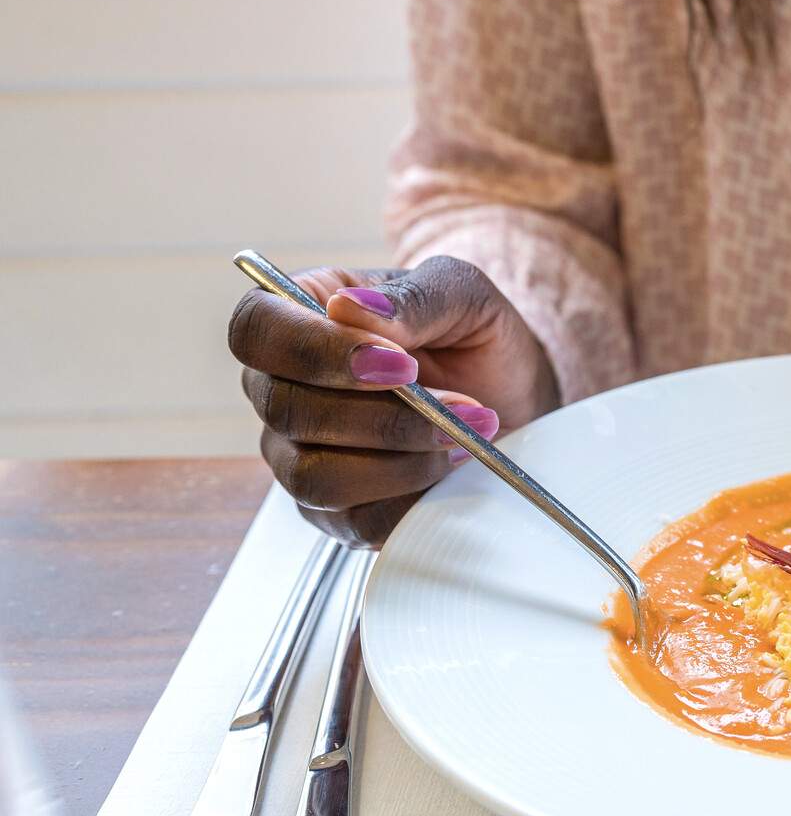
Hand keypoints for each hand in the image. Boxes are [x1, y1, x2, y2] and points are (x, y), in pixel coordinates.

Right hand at [228, 255, 559, 545]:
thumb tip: (349, 310)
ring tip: (461, 435)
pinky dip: (412, 497)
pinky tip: (449, 467)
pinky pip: (353, 521)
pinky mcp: (330, 508)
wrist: (510, 396)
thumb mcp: (463, 295)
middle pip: (285, 409)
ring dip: (401, 460)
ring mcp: (296, 451)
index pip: (255, 330)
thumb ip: (412, 298)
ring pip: (312, 475)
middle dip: (384, 415)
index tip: (398, 364)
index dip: (315, 351)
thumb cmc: (473, 335)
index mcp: (297, 314)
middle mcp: (280, 384)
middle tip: (460, 405)